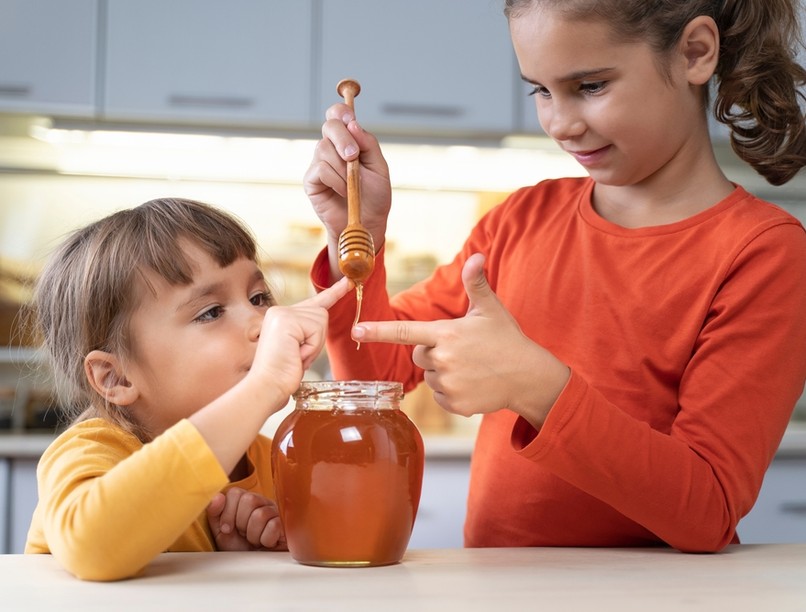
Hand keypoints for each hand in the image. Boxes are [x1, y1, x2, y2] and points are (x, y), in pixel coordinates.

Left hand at [207, 488, 286, 550]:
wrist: (255, 567)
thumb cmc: (240, 549)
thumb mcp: (221, 532)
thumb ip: (215, 513)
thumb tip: (218, 496)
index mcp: (245, 501)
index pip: (235, 493)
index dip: (228, 512)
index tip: (227, 529)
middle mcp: (261, 502)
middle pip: (249, 499)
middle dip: (241, 523)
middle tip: (244, 534)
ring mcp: (275, 511)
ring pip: (260, 514)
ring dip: (253, 534)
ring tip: (255, 540)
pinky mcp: (286, 523)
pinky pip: (273, 526)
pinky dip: (266, 539)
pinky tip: (266, 542)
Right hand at [252, 276, 351, 396]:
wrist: (266, 387)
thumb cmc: (282, 374)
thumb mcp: (297, 348)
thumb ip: (307, 331)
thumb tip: (322, 318)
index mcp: (282, 316)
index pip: (314, 302)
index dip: (333, 293)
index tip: (347, 282)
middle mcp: (280, 311)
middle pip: (321, 314)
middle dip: (317, 340)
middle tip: (298, 356)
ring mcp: (282, 313)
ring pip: (321, 321)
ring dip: (314, 345)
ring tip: (295, 356)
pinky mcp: (287, 320)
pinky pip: (316, 329)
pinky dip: (311, 347)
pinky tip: (295, 355)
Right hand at [303, 103, 391, 263]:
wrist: (367, 223)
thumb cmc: (374, 196)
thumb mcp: (379, 167)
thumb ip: (368, 144)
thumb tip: (353, 124)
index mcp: (348, 141)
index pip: (338, 115)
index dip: (341, 112)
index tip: (350, 120)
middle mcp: (331, 149)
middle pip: (329, 126)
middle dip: (342, 138)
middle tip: (354, 156)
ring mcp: (319, 164)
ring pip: (324, 149)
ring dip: (343, 168)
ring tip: (352, 185)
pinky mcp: (311, 181)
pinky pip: (321, 169)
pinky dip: (336, 180)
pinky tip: (343, 192)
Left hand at [351, 254, 569, 426]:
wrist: (529, 377)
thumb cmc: (507, 339)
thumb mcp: (490, 309)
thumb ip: (476, 284)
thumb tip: (477, 256)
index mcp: (446, 334)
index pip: (404, 331)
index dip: (377, 331)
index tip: (355, 331)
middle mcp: (443, 360)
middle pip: (419, 355)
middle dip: (433, 351)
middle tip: (462, 350)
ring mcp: (449, 385)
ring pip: (430, 377)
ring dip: (443, 372)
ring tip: (471, 367)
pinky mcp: (455, 405)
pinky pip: (439, 397)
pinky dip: (451, 392)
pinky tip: (472, 384)